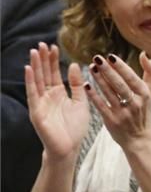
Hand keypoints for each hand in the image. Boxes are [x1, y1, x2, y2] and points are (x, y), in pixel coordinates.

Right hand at [25, 43, 88, 161]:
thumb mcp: (80, 101)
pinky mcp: (36, 111)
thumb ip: (76, 84)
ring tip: (34, 51)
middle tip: (42, 43)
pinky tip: (29, 68)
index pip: (54, 73)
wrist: (69, 148)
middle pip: (44, 74)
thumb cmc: (75, 127)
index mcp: (58, 94)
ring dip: (35, 66)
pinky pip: (33, 93)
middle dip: (43, 59)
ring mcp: (40, 103)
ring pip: (37, 80)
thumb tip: (73, 64)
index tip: (54, 46)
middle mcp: (47, 96)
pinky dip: (30, 80)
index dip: (53, 60)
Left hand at [84, 52, 150, 150]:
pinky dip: (93, 95)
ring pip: (109, 93)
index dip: (120, 66)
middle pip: (119, 84)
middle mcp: (135, 103)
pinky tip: (86, 85)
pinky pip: (100, 106)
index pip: (131, 77)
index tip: (110, 56)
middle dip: (107, 70)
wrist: (139, 137)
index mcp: (145, 94)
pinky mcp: (112, 121)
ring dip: (99, 80)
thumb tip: (143, 54)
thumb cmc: (143, 109)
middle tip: (96, 58)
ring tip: (91, 67)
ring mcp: (123, 113)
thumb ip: (150, 71)